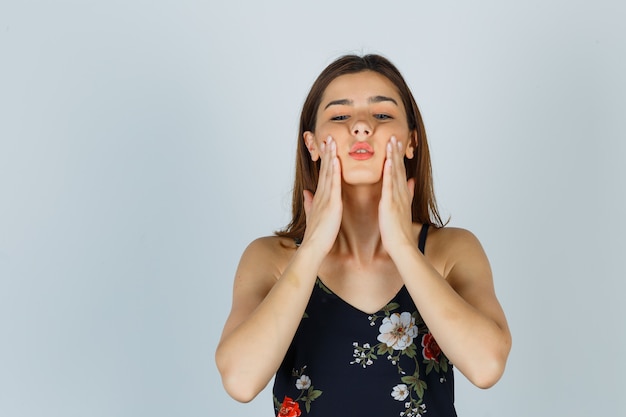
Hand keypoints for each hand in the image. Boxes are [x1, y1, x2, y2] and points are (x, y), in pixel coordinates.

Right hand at [302, 136, 342, 255]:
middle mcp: (321, 194)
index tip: (326, 146)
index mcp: (320, 197)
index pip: (323, 174)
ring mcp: (326, 198)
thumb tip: (306, 192)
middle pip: (325, 169)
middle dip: (327, 152)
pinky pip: (334, 184)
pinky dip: (335, 171)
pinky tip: (336, 159)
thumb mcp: (312, 215)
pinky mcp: (332, 204)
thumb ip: (309, 203)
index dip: (325, 160)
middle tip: (328, 136)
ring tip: (331, 141)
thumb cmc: (317, 235)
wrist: (314, 247)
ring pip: (329, 172)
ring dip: (330, 156)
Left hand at [379, 136, 415, 254]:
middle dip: (396, 152)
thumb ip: (409, 194)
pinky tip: (387, 162)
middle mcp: (401, 194)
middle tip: (394, 136)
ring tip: (391, 142)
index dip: (398, 157)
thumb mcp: (405, 209)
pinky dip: (388, 173)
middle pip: (398, 169)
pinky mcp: (390, 204)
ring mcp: (396, 198)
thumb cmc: (399, 231)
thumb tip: (413, 181)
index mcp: (402, 195)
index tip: (396, 143)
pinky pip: (389, 186)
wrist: (401, 246)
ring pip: (394, 173)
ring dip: (393, 157)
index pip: (400, 172)